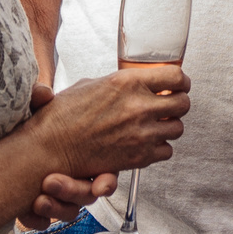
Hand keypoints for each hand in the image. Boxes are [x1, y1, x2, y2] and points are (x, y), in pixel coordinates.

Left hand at [16, 84, 120, 229]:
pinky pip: (43, 221)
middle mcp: (76, 178)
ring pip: (67, 211)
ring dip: (55, 209)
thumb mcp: (37, 108)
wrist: (6, 140)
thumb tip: (41, 92)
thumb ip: (40, 99)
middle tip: (51, 182)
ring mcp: (59, 195)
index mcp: (86, 157)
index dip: (105, 183)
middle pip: (86, 195)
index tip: (100, 185)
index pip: (105, 175)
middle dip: (72, 192)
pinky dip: (36, 220)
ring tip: (38, 200)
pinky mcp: (38, 208)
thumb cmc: (33, 125)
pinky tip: (27, 214)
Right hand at [29, 66, 188, 178]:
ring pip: (178, 128)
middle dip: (178, 103)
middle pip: (183, 102)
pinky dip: (160, 148)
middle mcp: (138, 106)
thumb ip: (118, 83)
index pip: (175, 76)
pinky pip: (167, 151)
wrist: (50, 148)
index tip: (179, 85)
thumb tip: (131, 82)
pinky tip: (146, 143)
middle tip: (170, 105)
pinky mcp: (139, 157)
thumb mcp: (89, 84)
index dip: (181, 81)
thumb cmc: (62, 116)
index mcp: (127, 82)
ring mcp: (141, 133)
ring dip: (170, 126)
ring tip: (156, 125)